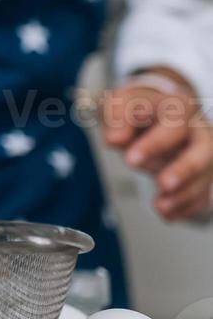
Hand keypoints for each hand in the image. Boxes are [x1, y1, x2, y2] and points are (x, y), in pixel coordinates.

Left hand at [102, 71, 212, 221]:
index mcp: (175, 106)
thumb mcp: (120, 105)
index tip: (118, 145)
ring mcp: (203, 152)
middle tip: (163, 183)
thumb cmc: (138, 111)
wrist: (154, 116)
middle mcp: (195, 128)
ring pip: (206, 172)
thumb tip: (115, 139)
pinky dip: (186, 206)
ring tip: (160, 206)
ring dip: (185, 192)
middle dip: (184, 168)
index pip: (170, 118)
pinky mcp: (203, 174)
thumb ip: (117, 117)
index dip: (153, 139)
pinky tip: (166, 213)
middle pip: (202, 147)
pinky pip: (202, 193)